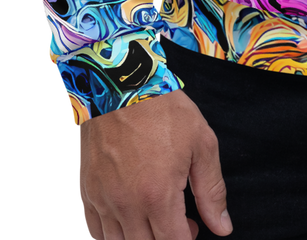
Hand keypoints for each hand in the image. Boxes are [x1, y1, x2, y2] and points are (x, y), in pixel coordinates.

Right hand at [76, 86, 233, 238]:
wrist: (121, 82)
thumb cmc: (164, 109)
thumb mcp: (201, 143)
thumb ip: (211, 190)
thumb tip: (222, 227)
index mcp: (157, 195)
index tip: (193, 226)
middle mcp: (125, 205)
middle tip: (176, 220)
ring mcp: (101, 200)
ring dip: (139, 239)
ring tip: (152, 217)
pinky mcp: (84, 192)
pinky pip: (93, 233)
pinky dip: (109, 236)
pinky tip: (125, 218)